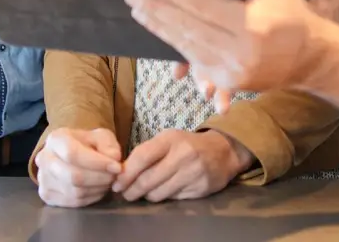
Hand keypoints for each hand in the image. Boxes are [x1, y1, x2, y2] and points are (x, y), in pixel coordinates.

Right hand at [36, 128, 122, 207]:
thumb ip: (108, 145)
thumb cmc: (87, 143)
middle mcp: (44, 159)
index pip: (73, 154)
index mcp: (55, 139)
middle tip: (114, 176)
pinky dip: (91, 198)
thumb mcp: (100, 136)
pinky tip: (99, 189)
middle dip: (99, 178)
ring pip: (74, 191)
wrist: (70, 153)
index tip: (117, 167)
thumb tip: (114, 158)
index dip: (97, 163)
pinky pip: (73, 202)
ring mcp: (43, 179)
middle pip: (73, 176)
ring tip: (108, 182)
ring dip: (97, 189)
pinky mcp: (47, 195)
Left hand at [114, 129, 252, 202]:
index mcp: (171, 139)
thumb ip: (147, 152)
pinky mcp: (199, 189)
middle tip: (125, 193)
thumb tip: (123, 171)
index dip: (127, 173)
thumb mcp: (168, 140)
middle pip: (148, 179)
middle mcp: (182, 155)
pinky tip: (162, 191)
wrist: (221, 152)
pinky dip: (163, 197)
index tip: (117, 183)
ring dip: (146, 195)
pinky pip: (172, 199)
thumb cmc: (187, 145)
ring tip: (142, 192)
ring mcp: (192, 173)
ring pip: (158, 193)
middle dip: (132, 189)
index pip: (143, 156)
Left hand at [125, 0, 318, 96]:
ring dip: (158, 27)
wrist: (310, 59)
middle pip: (188, 27)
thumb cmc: (290, 16)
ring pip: (186, 46)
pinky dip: (173, 45)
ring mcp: (233, 71)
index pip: (201, 5)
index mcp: (251, 25)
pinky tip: (157, 30)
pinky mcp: (229, 82)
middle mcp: (241, 52)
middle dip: (156, 9)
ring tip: (138, 10)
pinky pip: (195, 61)